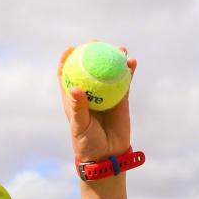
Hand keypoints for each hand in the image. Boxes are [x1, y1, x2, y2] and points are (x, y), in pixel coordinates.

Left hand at [58, 44, 135, 162]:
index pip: (66, 75)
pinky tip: (132, 62)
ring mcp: (105, 96)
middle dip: (92, 53)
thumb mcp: (79, 126)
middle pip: (89, 69)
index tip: (72, 49)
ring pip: (109, 73)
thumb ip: (78, 108)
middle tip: (96, 43)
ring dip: (114, 59)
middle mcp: (89, 94)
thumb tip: (76, 89)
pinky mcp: (121, 100)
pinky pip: (124, 83)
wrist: (107, 156)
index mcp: (73, 98)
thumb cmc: (87, 142)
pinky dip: (128, 72)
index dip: (67, 60)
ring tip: (119, 48)